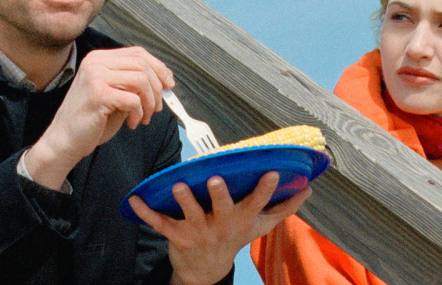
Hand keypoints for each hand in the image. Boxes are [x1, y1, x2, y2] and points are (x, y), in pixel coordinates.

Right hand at [26, 46, 173, 189]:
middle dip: (157, 88)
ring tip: (143, 117)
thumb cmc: (90, 120)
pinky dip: (139, 113)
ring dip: (149, 103)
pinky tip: (132, 123)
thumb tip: (163, 80)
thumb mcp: (115, 94)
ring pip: (141, 80)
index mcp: (99, 59)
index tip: (169, 83)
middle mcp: (96, 62)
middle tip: (156, 108)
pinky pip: (133, 99)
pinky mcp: (98, 94)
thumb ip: (133, 84)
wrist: (64, 140)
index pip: (138, 53)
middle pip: (143, 65)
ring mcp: (95, 76)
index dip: (159, 67)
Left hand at [128, 172, 311, 284]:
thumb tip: (308, 189)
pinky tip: (134, 200)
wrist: (206, 270)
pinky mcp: (176, 235)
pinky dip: (146, 212)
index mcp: (242, 219)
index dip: (265, 188)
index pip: (257, 202)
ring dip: (183, 199)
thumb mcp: (261, 226)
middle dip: (220, 194)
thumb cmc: (235, 238)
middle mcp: (222, 224)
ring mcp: (198, 231)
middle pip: (223, 208)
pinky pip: (160, 223)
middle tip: (216, 180)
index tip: (271, 172)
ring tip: (178, 185)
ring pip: (190, 213)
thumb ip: (283, 207)